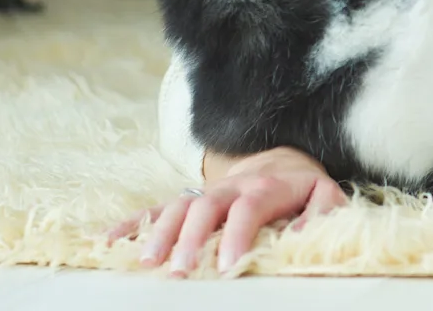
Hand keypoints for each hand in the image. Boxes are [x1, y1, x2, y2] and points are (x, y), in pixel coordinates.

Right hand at [108, 146, 345, 276]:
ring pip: (176, 207)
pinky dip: (131, 224)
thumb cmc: (302, 187)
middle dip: (191, 239)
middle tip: (181, 273)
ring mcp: (204, 192)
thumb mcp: (324, 193)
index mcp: (265, 187)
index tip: (228, 266)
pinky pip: (156, 210)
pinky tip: (108, 242)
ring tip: (147, 264)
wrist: (280, 159)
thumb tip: (303, 237)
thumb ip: (323, 213)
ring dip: (160, 234)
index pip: (248, 207)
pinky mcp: (187, 200)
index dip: (238, 234)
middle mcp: (229, 187)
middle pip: (205, 207)